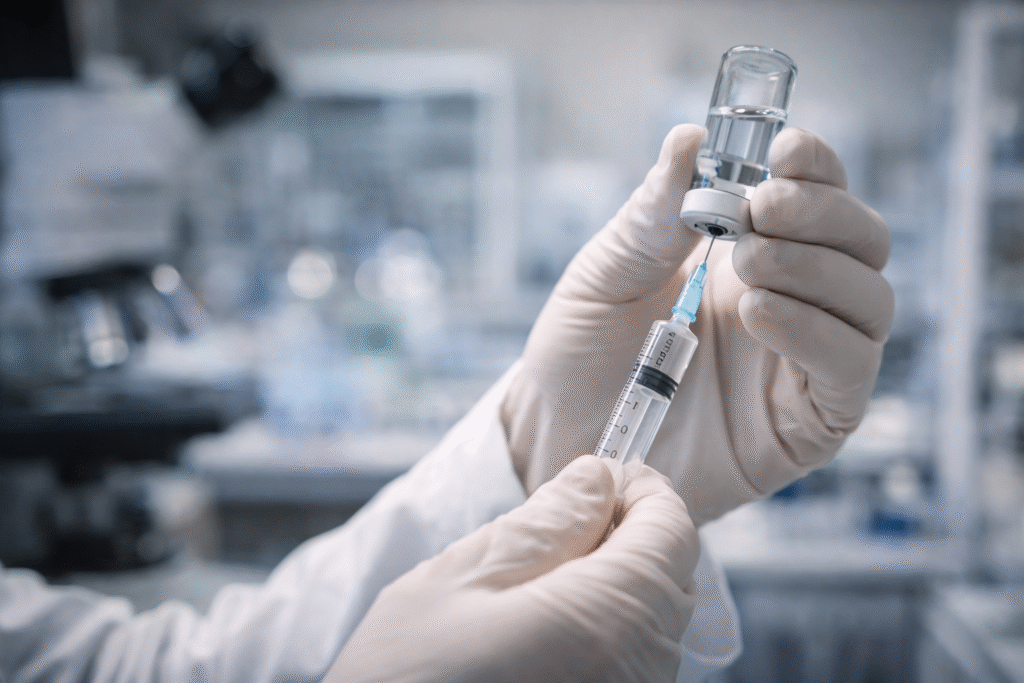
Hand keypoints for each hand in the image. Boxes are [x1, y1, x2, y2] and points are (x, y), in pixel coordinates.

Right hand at [325, 456, 699, 682]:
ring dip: (614, 586)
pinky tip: (541, 632)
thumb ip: (544, 523)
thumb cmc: (407, 679)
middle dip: (628, 536)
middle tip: (560, 524)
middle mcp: (639, 673)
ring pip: (652, 625)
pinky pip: (631, 666)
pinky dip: (604, 633)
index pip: (673, 531)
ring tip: (536, 583)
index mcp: (609, 619)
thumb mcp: (462, 580)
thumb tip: (596, 479)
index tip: (605, 475)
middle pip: (670, 579)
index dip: (643, 491)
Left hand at [502, 125, 893, 524]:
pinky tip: (760, 314)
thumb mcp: (607, 273)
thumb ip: (653, 214)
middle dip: (822, 214)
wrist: (562, 439)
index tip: (784, 150)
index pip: (818, 194)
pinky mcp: (810, 421)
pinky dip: (817, 332)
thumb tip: (692, 139)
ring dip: (817, 269)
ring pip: (871, 299)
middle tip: (759, 212)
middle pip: (863, 239)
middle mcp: (793, 298)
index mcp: (749, 251)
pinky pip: (851, 369)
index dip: (816, 166)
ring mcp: (805, 360)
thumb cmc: (582, 354)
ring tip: (747, 266)